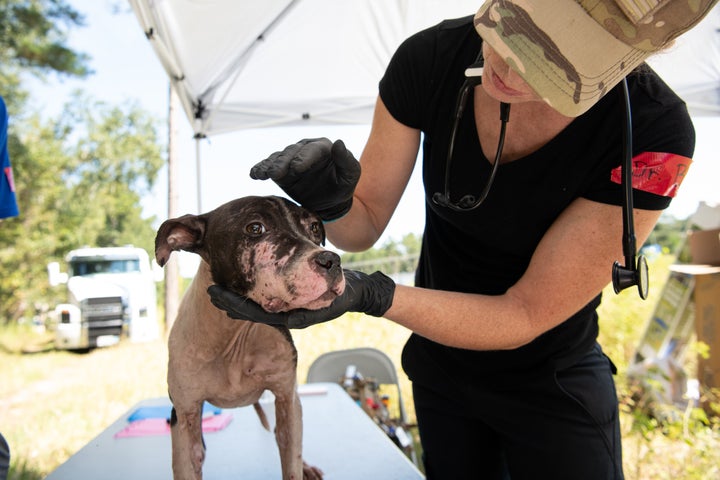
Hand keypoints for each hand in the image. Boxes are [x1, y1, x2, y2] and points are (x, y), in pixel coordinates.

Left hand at [207, 270, 394, 328]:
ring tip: (218, 286)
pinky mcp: (290, 301)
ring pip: (255, 303)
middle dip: (229, 300)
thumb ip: (299, 312)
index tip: (214, 294)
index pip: (253, 310)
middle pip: (250, 307)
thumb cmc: (339, 295)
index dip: (233, 303)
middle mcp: (284, 312)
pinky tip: (241, 283)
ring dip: (237, 296)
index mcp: (288, 316)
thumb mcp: (321, 303)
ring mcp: (287, 307)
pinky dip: (251, 292)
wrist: (355, 291)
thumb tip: (277, 315)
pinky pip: (266, 297)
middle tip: (209, 289)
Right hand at [250, 138, 359, 220]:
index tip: (296, 169)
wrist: (331, 200)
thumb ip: (346, 160)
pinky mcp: (281, 171)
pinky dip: (260, 169)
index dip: (303, 159)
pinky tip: (254, 174)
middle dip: (283, 163)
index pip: (311, 150)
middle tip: (275, 174)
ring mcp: (291, 160)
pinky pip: (269, 167)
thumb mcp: (351, 174)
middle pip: (291, 153)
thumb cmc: (343, 185)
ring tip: (262, 174)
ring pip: (278, 159)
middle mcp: (304, 150)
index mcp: (323, 148)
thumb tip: (339, 143)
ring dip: (270, 166)